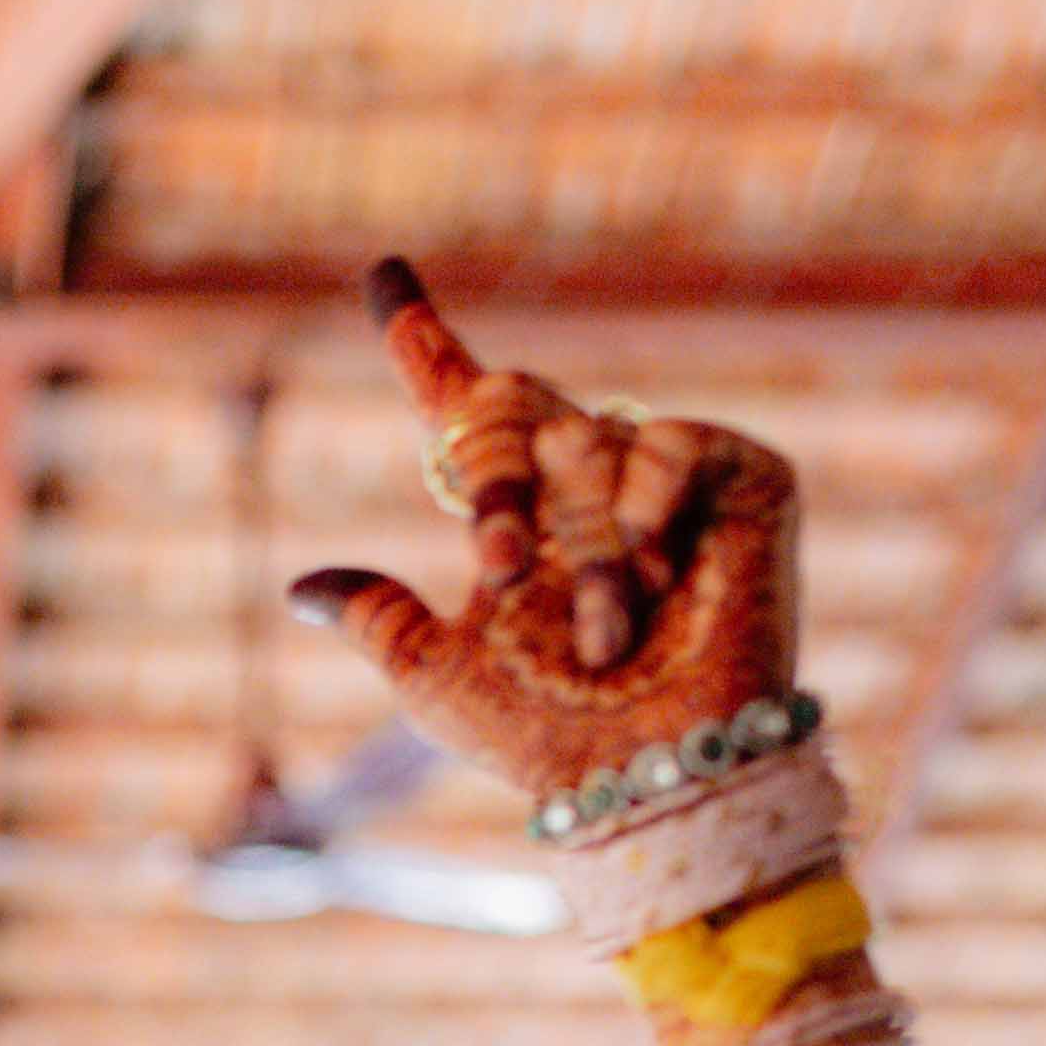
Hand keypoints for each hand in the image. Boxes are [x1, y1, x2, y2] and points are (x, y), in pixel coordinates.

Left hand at [289, 259, 798, 794]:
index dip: (423, 342)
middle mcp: (587, 489)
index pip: (462, 415)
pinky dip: (645, 504)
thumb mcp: (435, 674)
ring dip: (585, 543)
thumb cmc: (545, 739)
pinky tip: (654, 569)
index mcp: (518, 522)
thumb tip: (299, 588)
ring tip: (607, 628)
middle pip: (512, 413)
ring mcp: (667, 484)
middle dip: (496, 486)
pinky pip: (667, 439)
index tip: (381, 273)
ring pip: (587, 441)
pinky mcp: (746, 483)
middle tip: (502, 568)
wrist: (645, 772)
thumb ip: (377, 616)